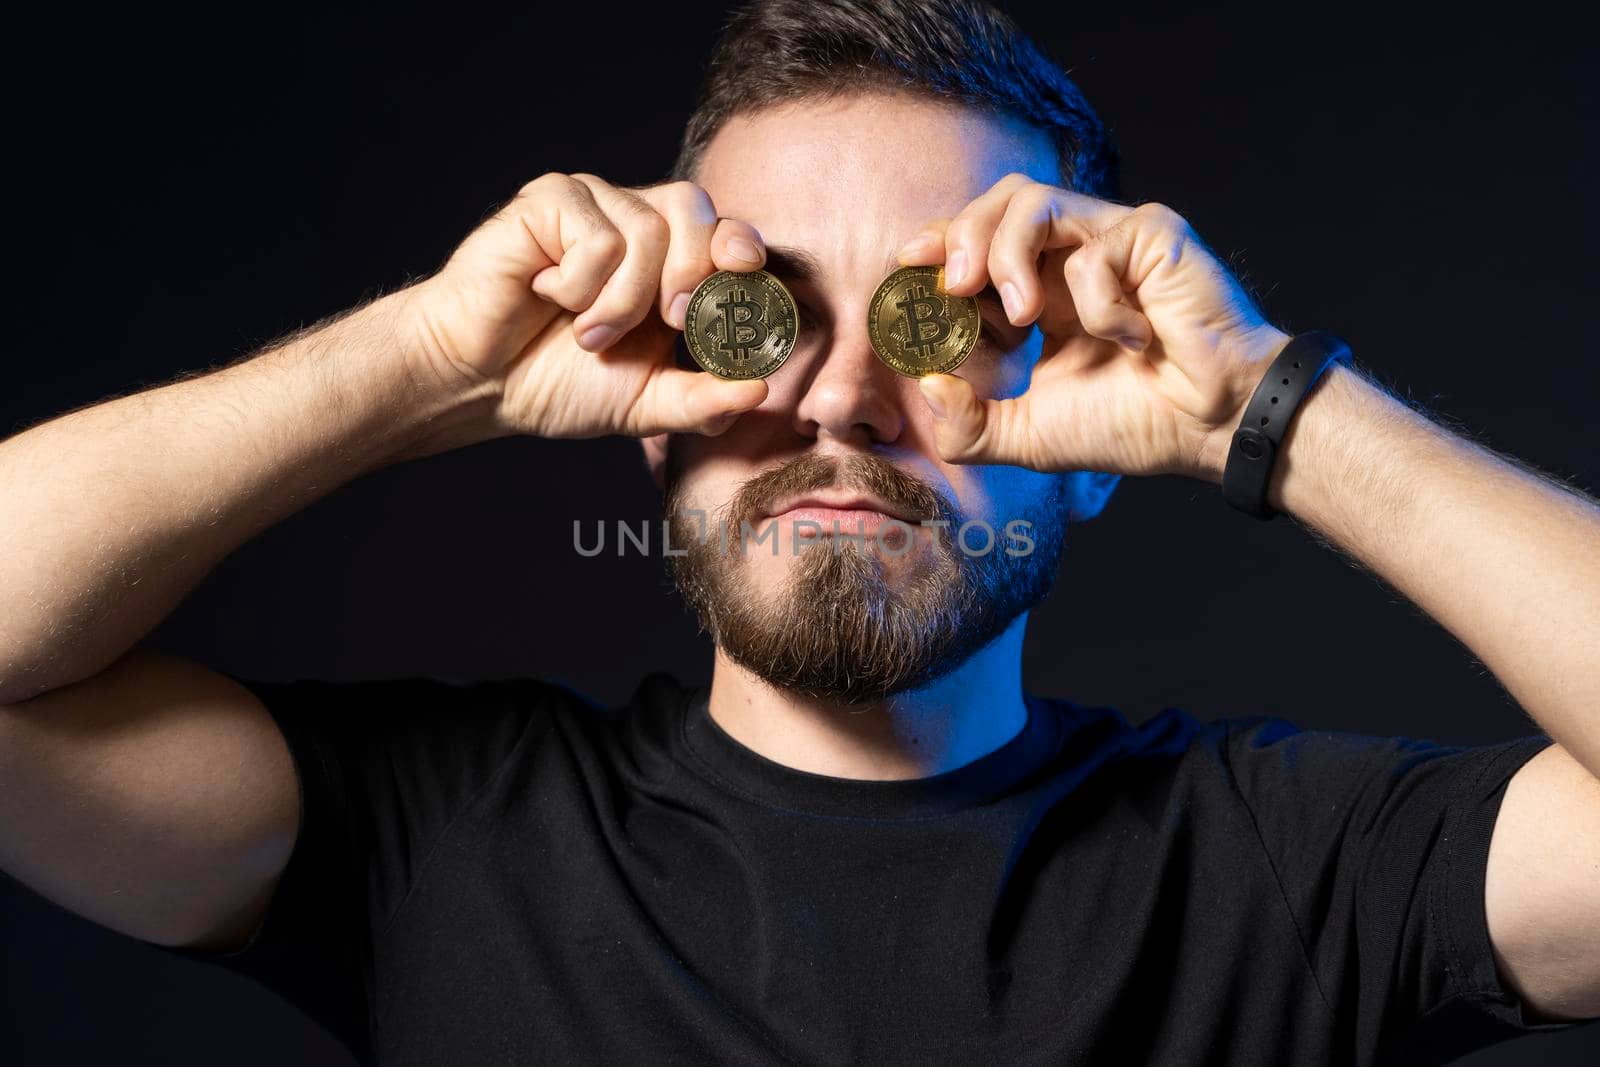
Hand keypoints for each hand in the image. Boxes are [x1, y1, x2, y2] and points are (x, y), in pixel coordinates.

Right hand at [405, 174, 770, 437]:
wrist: (480, 381)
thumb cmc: (558, 383)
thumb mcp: (645, 404)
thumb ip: (703, 400)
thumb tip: (760, 392)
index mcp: (669, 263)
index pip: (724, 232)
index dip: (741, 247)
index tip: (745, 275)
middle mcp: (635, 222)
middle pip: (695, 210)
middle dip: (694, 272)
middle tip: (671, 321)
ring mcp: (592, 205)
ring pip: (646, 230)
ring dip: (622, 301)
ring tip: (586, 335)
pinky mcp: (550, 200)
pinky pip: (595, 232)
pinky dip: (579, 283)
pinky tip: (548, 296)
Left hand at [897, 173, 1291, 481]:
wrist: (1211, 429)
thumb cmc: (1133, 424)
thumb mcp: (1030, 435)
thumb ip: (971, 424)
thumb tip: (927, 383)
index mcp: (1043, 291)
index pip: (978, 242)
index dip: (939, 244)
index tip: (905, 264)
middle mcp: (1073, 257)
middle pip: (998, 202)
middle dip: (961, 236)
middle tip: (952, 286)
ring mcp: (1113, 239)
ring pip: (1035, 199)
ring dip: (1009, 253)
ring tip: (1019, 314)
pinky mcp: (1154, 235)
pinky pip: (1098, 247)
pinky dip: (1096, 301)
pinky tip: (1127, 339)